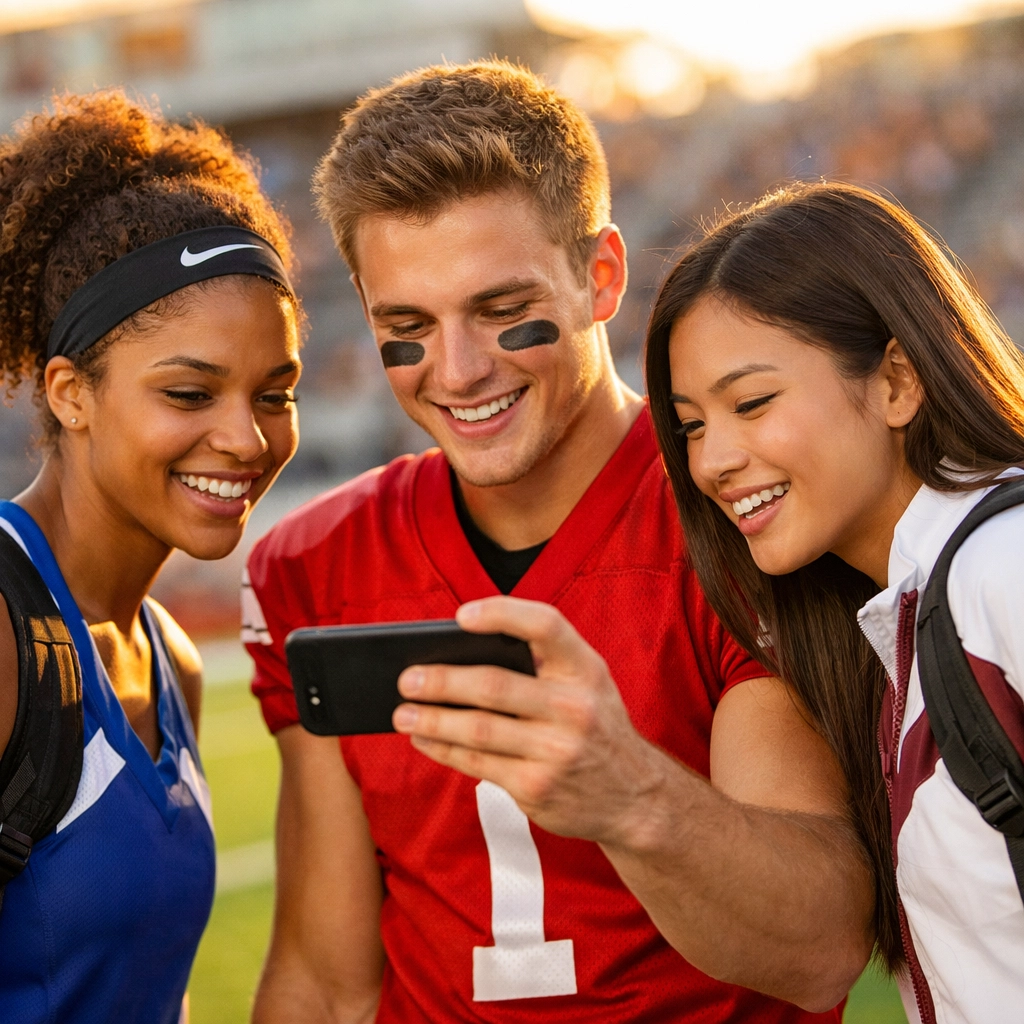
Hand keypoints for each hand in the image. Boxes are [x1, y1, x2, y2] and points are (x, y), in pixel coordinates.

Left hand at [393, 596, 668, 845]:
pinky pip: (477, 764)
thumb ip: (543, 663)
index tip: (461, 616)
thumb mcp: (589, 684)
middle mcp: (575, 707)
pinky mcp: (538, 787)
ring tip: (402, 713)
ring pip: (478, 730)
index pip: (544, 625)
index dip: (501, 614)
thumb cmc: (597, 726)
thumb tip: (459, 653)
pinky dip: (443, 750)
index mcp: (586, 668)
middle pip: (494, 685)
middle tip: (406, 679)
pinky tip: (424, 740)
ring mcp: (557, 750)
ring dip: (431, 720)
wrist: (637, 798)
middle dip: (441, 681)